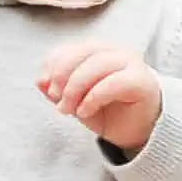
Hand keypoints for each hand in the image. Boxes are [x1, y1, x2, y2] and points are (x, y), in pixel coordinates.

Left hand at [38, 41, 163, 152]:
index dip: (53, 64)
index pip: (70, 48)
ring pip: (97, 64)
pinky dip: (93, 97)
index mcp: (97, 52)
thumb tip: (40, 81)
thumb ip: (58, 90)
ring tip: (67, 109)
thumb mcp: (76, 102)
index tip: (45, 86)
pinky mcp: (141, 81)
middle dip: (62, 75)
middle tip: (55, 98)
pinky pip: (113, 83)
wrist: (139, 132)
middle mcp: (114, 53)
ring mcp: (130, 64)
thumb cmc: (108, 112)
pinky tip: (84, 112)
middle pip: (83, 52)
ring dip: (75, 88)